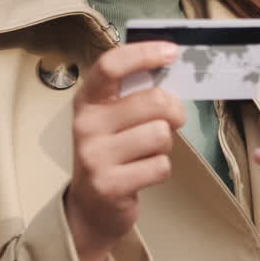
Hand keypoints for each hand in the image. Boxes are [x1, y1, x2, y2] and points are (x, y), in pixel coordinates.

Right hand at [65, 42, 184, 260]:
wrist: (92, 208)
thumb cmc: (114, 153)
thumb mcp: (115, 119)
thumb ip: (137, 94)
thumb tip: (173, 66)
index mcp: (88, 101)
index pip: (111, 65)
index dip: (144, 53)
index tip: (172, 52)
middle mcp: (86, 125)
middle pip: (153, 102)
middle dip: (174, 111)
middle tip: (171, 121)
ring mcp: (95, 156)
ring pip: (160, 134)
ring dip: (165, 145)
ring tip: (148, 152)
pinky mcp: (109, 185)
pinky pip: (160, 166)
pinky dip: (161, 169)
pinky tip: (143, 174)